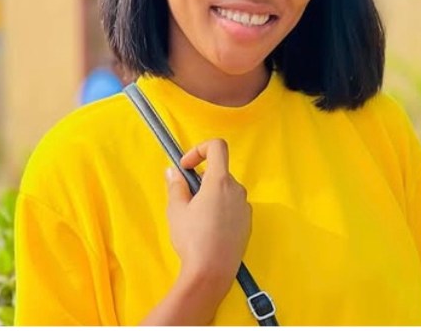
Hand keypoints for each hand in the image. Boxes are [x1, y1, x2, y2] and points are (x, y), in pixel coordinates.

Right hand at [164, 139, 251, 292]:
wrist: (212, 273)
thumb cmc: (193, 239)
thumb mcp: (176, 209)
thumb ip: (176, 185)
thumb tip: (173, 172)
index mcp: (220, 182)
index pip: (217, 147)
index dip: (199, 150)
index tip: (186, 167)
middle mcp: (237, 191)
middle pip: (219, 171)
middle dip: (200, 178)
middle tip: (185, 197)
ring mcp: (245, 208)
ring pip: (226, 190)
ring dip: (210, 194)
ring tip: (195, 216)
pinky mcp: (247, 224)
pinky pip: (232, 206)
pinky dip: (220, 208)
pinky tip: (207, 228)